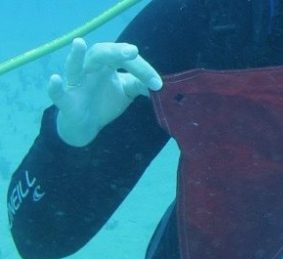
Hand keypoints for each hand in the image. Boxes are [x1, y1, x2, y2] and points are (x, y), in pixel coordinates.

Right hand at [48, 38, 162, 146]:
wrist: (86, 125)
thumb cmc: (106, 101)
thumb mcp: (127, 91)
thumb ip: (140, 85)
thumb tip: (160, 84)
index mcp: (107, 64)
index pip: (124, 58)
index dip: (142, 69)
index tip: (158, 83)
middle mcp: (90, 69)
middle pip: (101, 54)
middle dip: (116, 51)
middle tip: (133, 52)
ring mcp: (76, 83)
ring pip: (74, 66)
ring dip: (76, 56)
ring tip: (80, 43)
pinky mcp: (66, 101)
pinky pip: (58, 93)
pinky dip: (55, 87)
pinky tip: (55, 79)